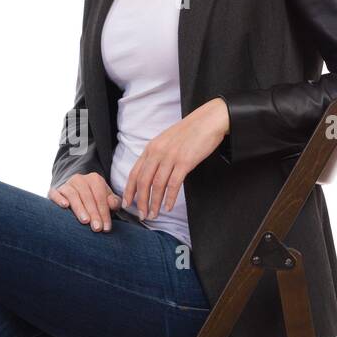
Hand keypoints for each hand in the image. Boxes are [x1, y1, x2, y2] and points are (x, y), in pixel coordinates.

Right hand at [48, 172, 121, 231]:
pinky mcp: (54, 191)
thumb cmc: (95, 203)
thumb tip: (112, 203)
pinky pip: (55, 193)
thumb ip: (114, 202)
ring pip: (73, 195)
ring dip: (79, 208)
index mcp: (94, 179)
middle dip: (93, 213)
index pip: (100, 196)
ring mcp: (66, 184)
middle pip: (88, 196)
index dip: (104, 212)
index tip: (106, 228)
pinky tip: (65, 206)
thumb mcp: (107, 203)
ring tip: (85, 221)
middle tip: (97, 228)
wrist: (77, 199)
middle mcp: (80, 179)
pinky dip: (59, 198)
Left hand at [122, 98, 229, 219]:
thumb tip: (151, 173)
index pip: (135, 172)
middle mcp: (157, 152)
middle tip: (142, 215)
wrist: (208, 121)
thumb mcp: (167, 141)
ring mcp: (170, 157)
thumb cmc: (190, 132)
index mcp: (151, 148)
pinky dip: (169, 198)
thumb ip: (157, 155)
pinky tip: (168, 207)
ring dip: (154, 203)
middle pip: (143, 181)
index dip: (130, 190)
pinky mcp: (184, 162)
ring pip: (157, 185)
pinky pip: (173, 184)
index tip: (128, 203)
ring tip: (154, 215)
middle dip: (141, 201)